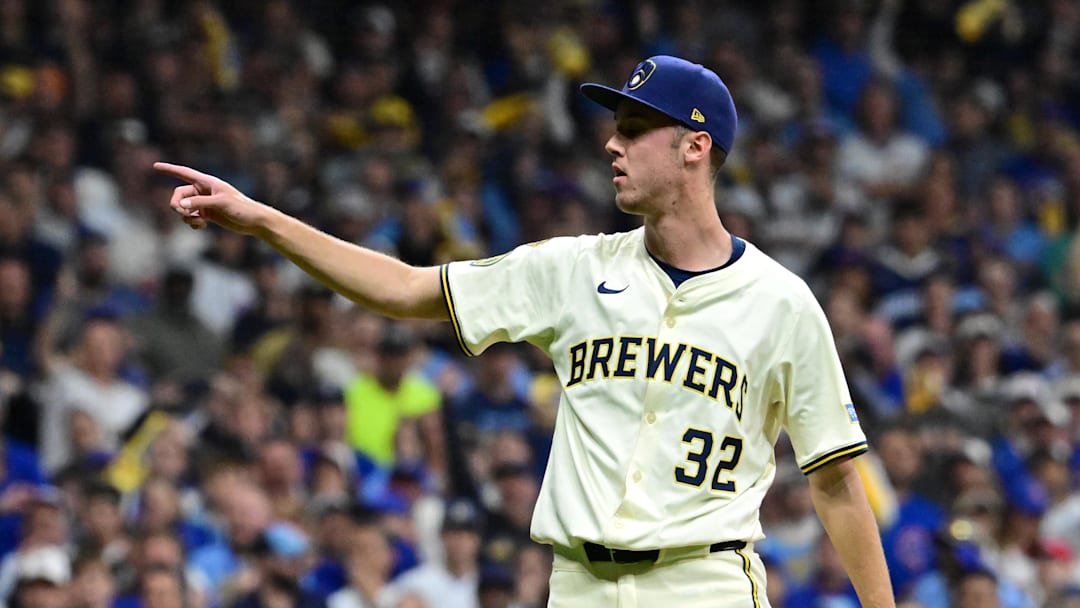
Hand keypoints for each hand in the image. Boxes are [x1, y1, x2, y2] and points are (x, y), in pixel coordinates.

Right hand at [153, 162, 268, 234]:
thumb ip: (199, 203)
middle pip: (178, 195)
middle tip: (182, 213)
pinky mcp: (206, 215)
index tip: (155, 166)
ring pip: (183, 208)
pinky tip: (202, 226)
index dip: (169, 170)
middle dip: (176, 205)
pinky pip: (190, 218)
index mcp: (207, 182)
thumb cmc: (241, 208)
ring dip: (185, 217)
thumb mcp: (220, 204)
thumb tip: (179, 205)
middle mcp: (203, 191)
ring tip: (198, 222)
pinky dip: (192, 223)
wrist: (254, 221)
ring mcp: (204, 203)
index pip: (184, 173)